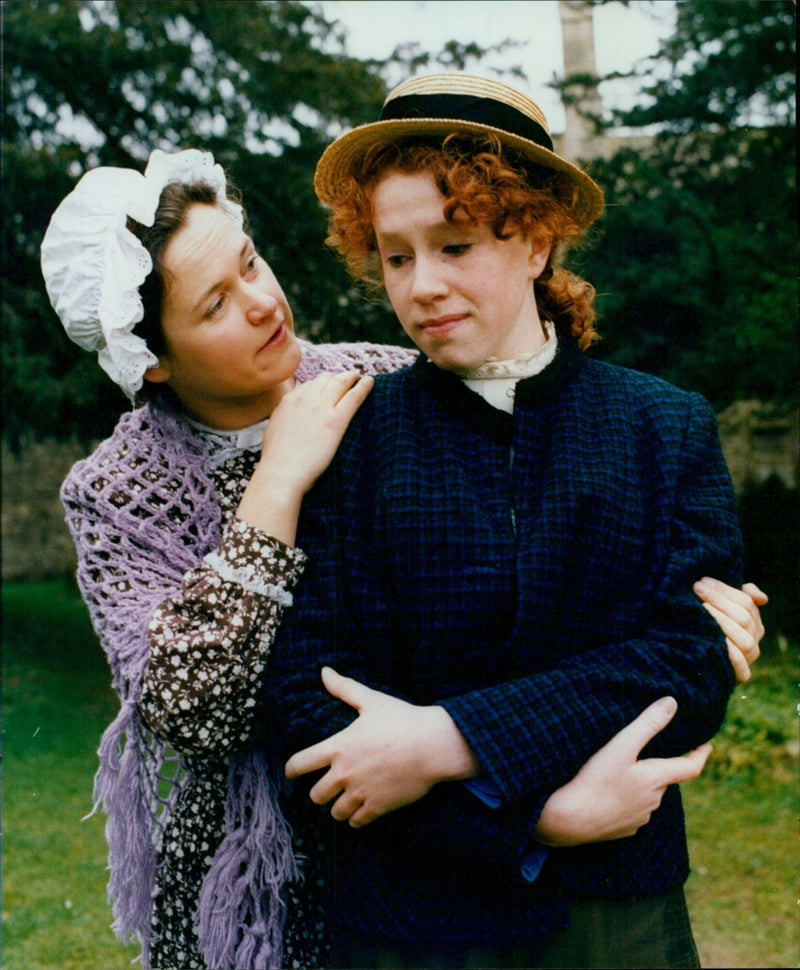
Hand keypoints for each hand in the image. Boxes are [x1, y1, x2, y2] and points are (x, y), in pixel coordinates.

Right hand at [259, 371, 373, 494]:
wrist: (281, 473)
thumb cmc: (277, 460)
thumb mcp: (274, 429)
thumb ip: (284, 416)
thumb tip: (290, 415)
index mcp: (289, 400)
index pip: (310, 384)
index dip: (323, 384)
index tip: (331, 387)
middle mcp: (305, 399)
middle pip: (326, 378)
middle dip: (338, 378)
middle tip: (349, 380)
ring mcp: (320, 408)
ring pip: (340, 382)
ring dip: (352, 378)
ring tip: (361, 379)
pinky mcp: (335, 420)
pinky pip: (353, 396)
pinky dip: (364, 386)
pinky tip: (370, 382)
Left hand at [285, 668, 478, 827]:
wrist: (432, 745)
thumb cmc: (402, 720)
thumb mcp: (371, 700)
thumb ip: (344, 688)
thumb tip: (324, 671)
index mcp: (338, 747)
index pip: (300, 764)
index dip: (290, 770)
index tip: (290, 772)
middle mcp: (344, 773)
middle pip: (315, 795)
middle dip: (318, 792)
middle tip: (327, 787)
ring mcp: (360, 792)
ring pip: (335, 813)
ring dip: (337, 807)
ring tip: (344, 800)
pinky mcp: (378, 807)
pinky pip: (356, 822)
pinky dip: (356, 818)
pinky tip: (361, 810)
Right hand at [535, 697, 710, 846]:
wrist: (568, 820)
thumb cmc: (595, 780)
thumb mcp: (620, 746)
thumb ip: (647, 724)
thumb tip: (672, 703)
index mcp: (656, 779)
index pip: (690, 767)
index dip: (700, 754)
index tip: (707, 745)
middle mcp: (654, 801)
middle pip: (664, 780)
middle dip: (660, 767)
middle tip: (648, 752)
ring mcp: (638, 818)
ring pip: (648, 796)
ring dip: (642, 784)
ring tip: (623, 771)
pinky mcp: (623, 829)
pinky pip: (632, 811)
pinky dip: (626, 800)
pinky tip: (610, 794)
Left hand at [694, 577, 767, 682]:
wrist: (693, 661)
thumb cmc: (706, 628)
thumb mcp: (719, 609)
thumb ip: (738, 596)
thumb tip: (761, 598)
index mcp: (754, 624)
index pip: (746, 602)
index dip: (725, 590)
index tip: (703, 581)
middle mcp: (754, 641)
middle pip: (743, 618)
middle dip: (719, 600)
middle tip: (697, 589)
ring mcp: (748, 659)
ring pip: (743, 639)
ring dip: (722, 622)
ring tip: (702, 607)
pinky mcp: (739, 675)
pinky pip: (740, 666)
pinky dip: (730, 653)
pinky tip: (714, 638)